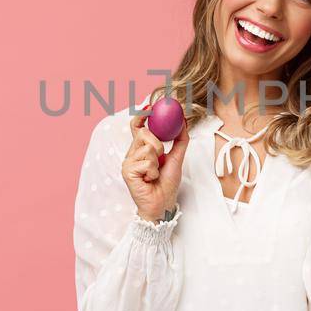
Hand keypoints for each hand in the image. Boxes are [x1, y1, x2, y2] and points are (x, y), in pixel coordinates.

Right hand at [121, 105, 189, 221]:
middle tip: (161, 158)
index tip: (149, 107)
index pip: (137, 127)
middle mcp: (132, 153)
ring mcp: (128, 162)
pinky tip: (150, 180)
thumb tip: (184, 121)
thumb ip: (180, 140)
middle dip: (158, 145)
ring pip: (147, 148)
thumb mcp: (177, 158)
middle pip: (144, 133)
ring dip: (157, 161)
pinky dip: (153, 172)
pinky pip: (146, 162)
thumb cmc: (166, 184)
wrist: (162, 204)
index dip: (142, 116)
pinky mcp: (127, 171)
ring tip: (155, 173)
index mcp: (141, 148)